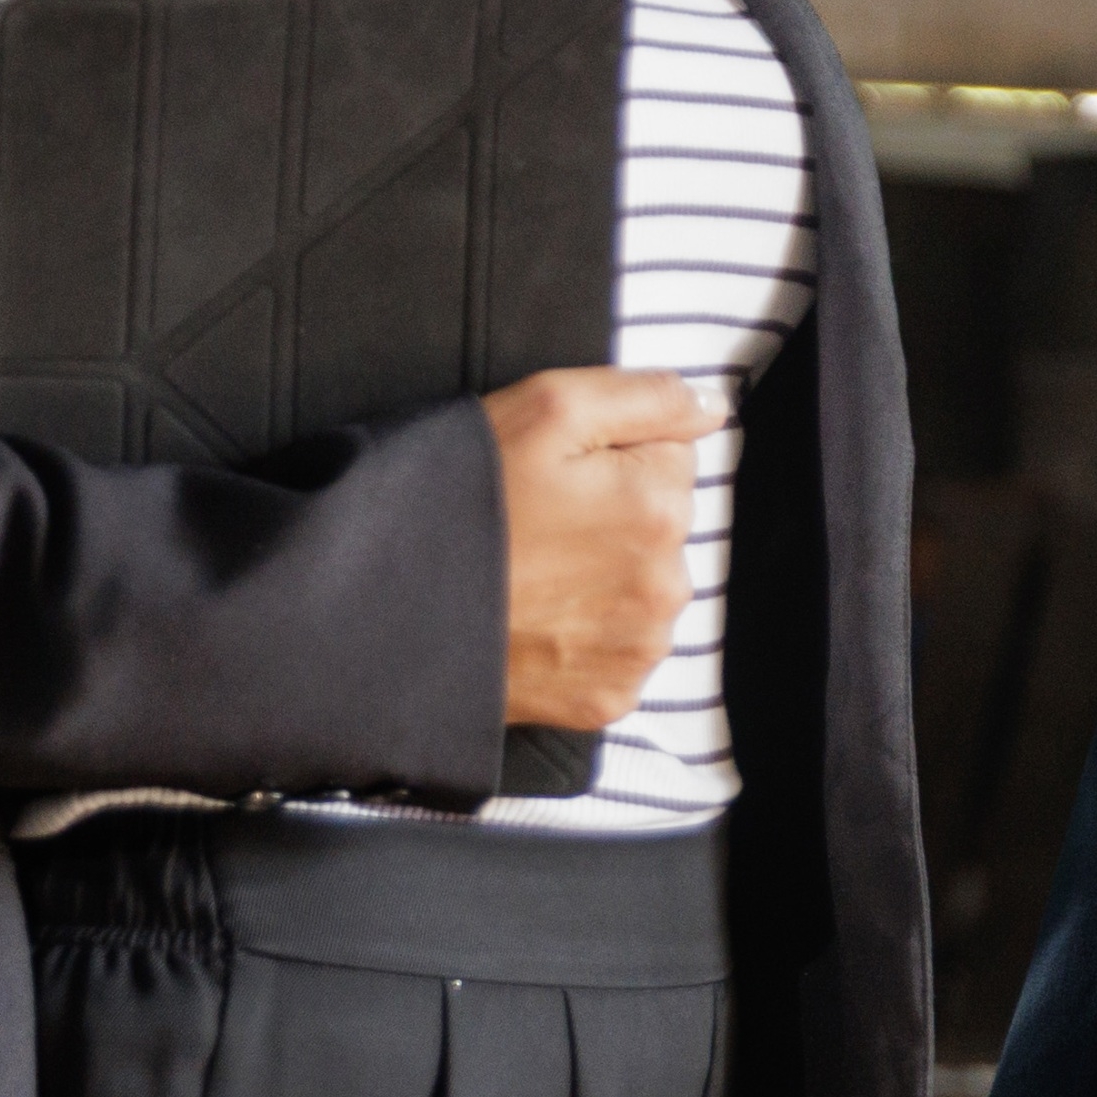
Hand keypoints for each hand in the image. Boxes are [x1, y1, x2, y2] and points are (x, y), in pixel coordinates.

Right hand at [492, 366, 714, 730]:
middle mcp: (667, 586)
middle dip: (616, 516)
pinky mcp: (608, 698)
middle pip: (664, 525)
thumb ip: (646, 398)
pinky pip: (620, 648)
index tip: (559, 472)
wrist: (383, 610)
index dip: (614, 455)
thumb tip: (713, 410)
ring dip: (606, 577)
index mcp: (660, 507)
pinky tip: (537, 620)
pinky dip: (587, 635)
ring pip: (645, 588)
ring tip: (533, 573)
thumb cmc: (460, 498)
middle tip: (538, 524)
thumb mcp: (546, 409)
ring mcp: (638, 649)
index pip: (674, 458)